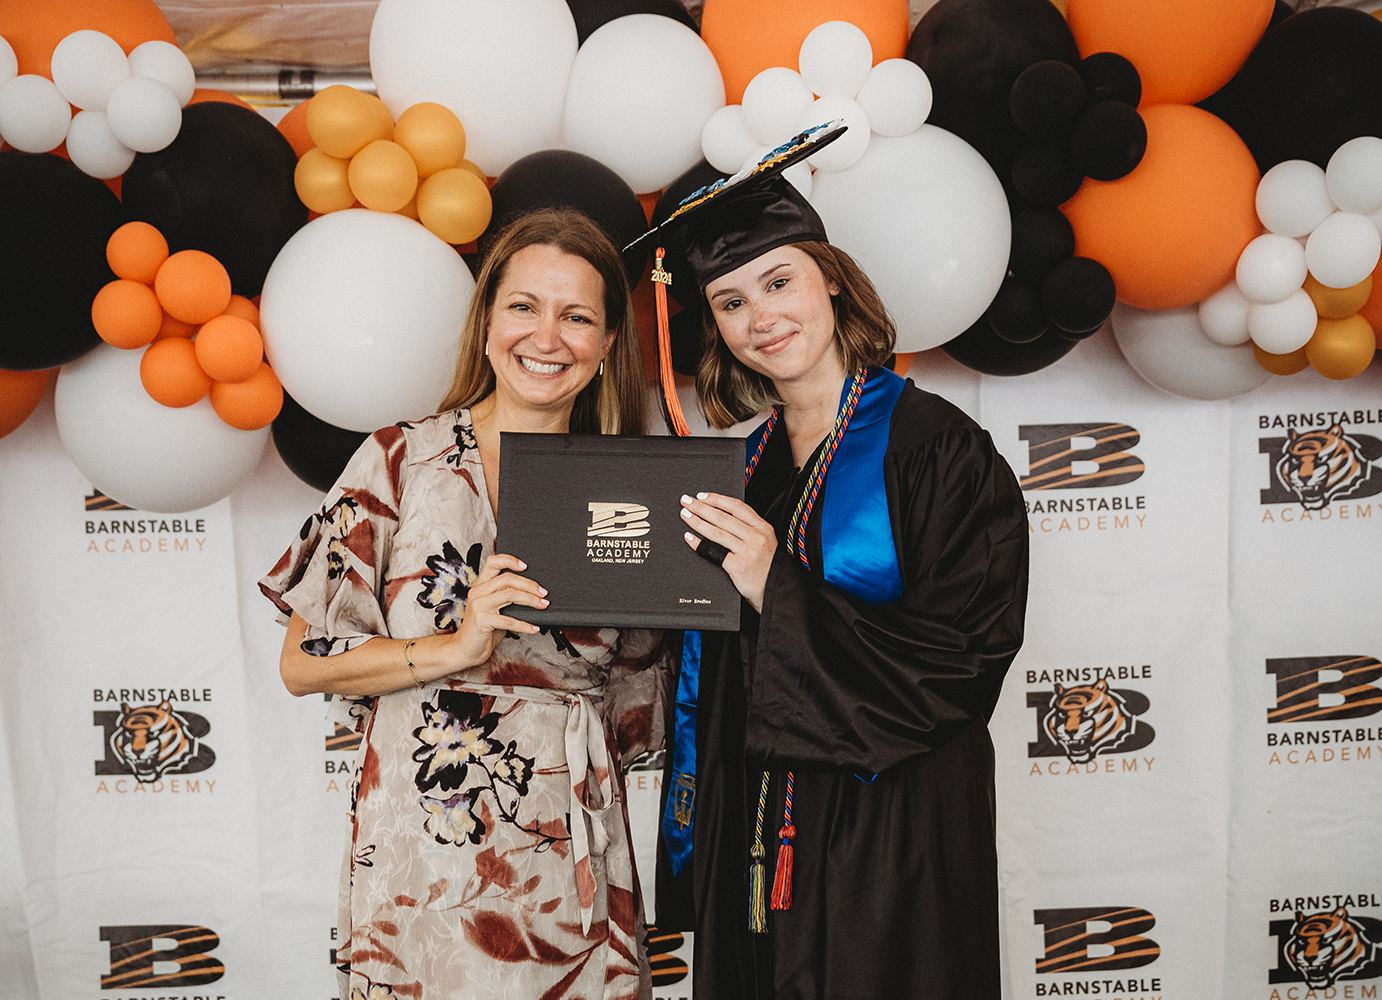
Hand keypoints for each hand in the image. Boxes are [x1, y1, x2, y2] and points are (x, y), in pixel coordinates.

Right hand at [449, 553, 545, 667]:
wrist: (464, 650)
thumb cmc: (482, 630)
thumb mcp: (493, 609)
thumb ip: (505, 598)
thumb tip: (532, 593)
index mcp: (480, 586)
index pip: (493, 562)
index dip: (510, 560)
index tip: (526, 566)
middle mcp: (478, 592)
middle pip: (507, 579)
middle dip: (530, 585)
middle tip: (543, 593)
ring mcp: (479, 606)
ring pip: (510, 594)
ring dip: (531, 600)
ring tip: (542, 606)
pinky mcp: (482, 621)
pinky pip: (509, 620)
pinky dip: (525, 625)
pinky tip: (534, 628)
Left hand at [680, 492, 776, 612]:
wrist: (778, 593)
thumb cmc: (769, 571)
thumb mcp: (766, 544)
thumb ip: (749, 532)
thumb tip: (723, 519)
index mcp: (764, 528)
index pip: (737, 507)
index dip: (717, 499)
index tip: (703, 496)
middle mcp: (756, 537)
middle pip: (723, 517)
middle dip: (701, 507)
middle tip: (686, 501)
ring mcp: (747, 551)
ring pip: (717, 531)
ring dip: (697, 521)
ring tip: (685, 515)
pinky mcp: (738, 566)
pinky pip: (714, 552)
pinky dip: (699, 544)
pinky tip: (689, 538)